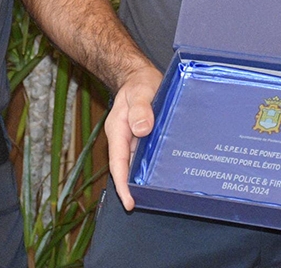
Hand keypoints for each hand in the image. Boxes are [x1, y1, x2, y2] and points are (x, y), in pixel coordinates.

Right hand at [105, 64, 163, 210]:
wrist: (139, 76)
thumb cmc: (139, 83)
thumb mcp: (140, 92)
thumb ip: (141, 110)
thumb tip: (142, 129)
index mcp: (118, 130)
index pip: (118, 163)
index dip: (122, 184)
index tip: (129, 201)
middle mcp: (124, 138)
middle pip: (125, 168)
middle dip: (131, 188)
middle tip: (144, 204)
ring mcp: (133, 139)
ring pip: (136, 164)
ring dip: (142, 179)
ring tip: (156, 196)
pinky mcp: (144, 137)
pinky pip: (145, 155)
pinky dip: (150, 166)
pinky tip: (163, 174)